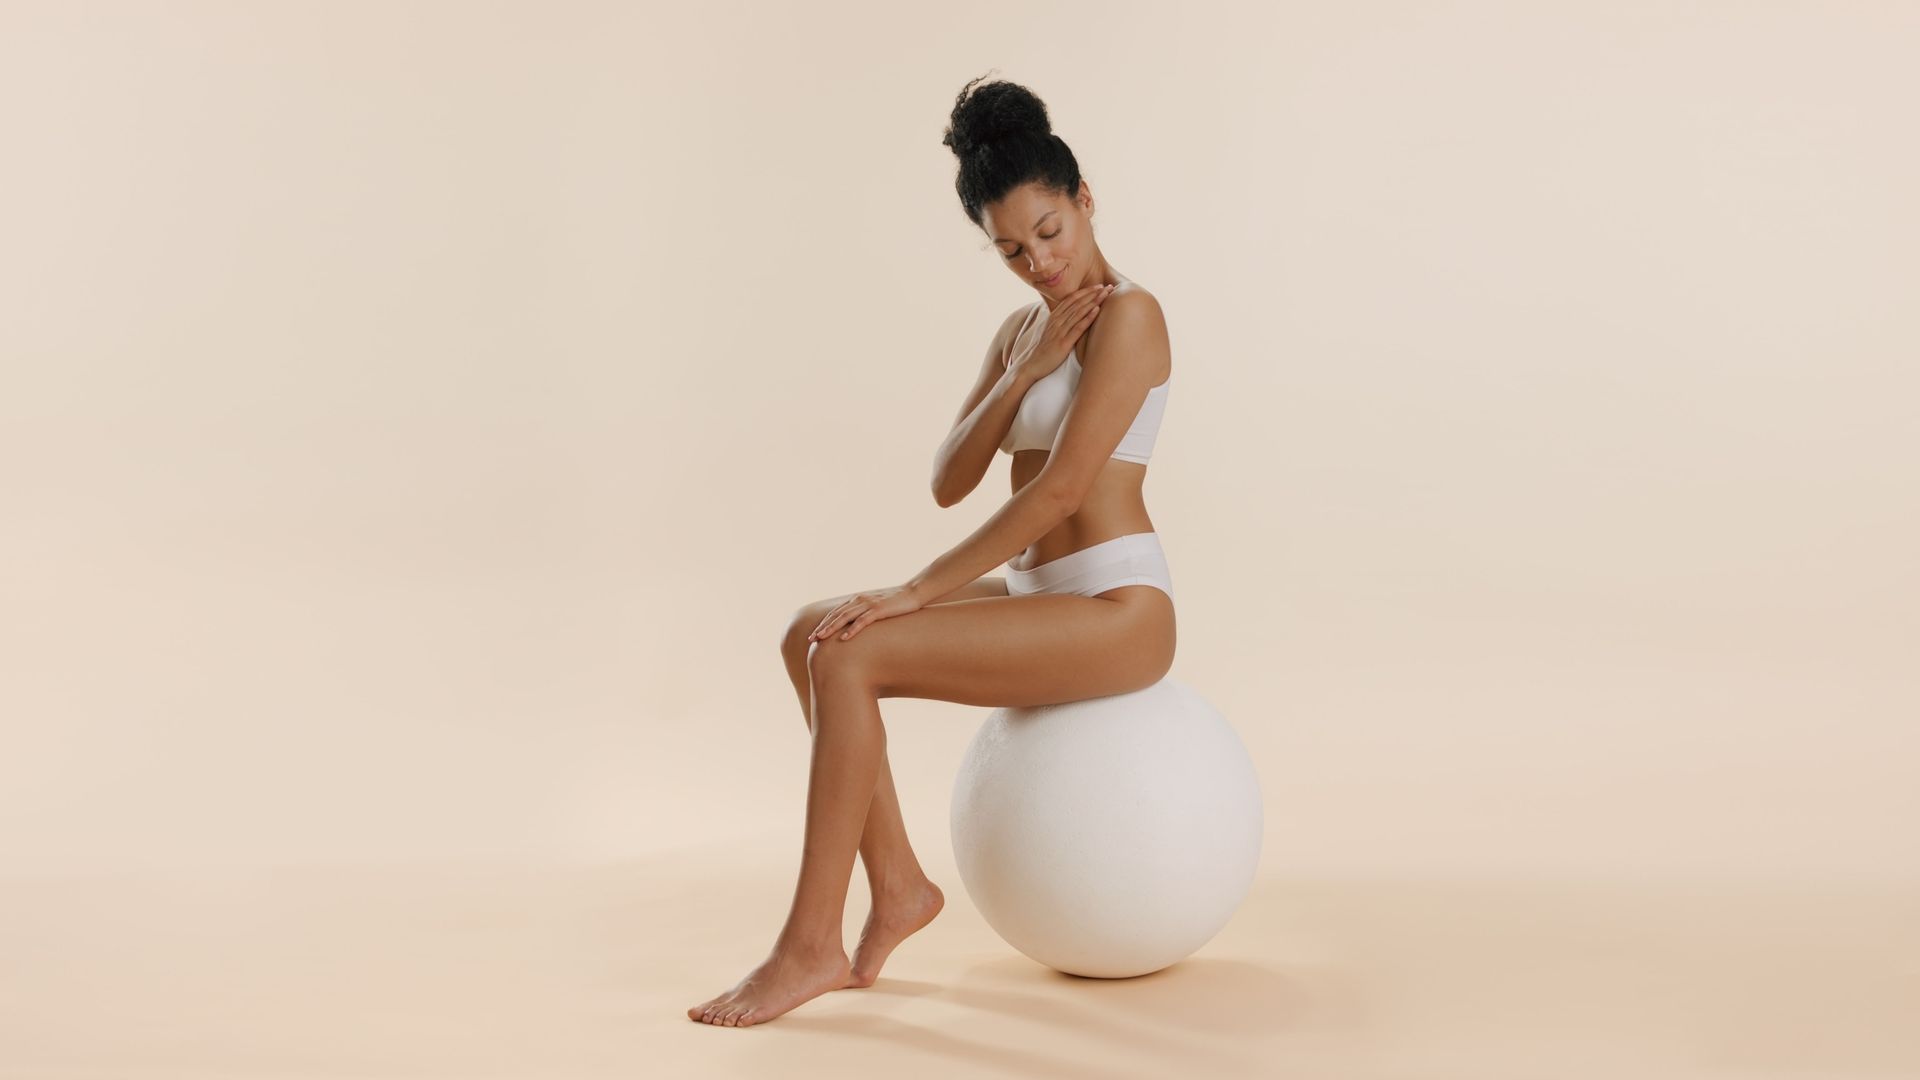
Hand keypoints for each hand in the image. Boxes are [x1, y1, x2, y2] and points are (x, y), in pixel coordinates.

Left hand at [806, 584, 926, 642]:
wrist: (913, 592)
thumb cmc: (896, 602)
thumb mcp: (876, 607)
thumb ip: (865, 613)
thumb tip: (857, 625)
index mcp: (857, 600)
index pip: (836, 613)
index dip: (824, 623)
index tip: (814, 635)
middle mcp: (859, 600)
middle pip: (836, 615)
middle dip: (822, 627)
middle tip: (811, 639)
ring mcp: (869, 604)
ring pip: (845, 617)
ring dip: (831, 628)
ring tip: (821, 639)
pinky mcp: (879, 609)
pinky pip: (862, 621)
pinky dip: (852, 629)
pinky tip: (844, 638)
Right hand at [1009, 282, 1114, 382]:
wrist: (1031, 365)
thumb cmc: (1043, 350)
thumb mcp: (1051, 332)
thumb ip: (1059, 323)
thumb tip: (1069, 317)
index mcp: (1054, 317)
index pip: (1072, 299)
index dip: (1086, 291)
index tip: (1098, 286)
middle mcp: (1057, 321)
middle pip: (1078, 302)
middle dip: (1094, 293)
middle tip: (1109, 286)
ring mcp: (1060, 331)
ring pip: (1079, 312)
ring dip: (1094, 301)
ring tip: (1106, 293)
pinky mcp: (1063, 343)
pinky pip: (1077, 327)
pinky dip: (1088, 317)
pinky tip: (1097, 310)